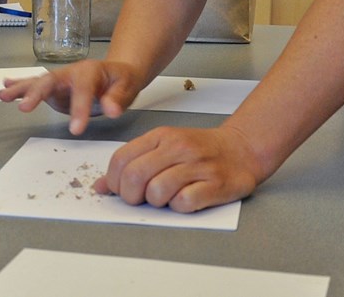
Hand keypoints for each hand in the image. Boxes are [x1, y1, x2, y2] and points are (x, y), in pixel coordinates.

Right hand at [0, 59, 144, 134]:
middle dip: (36, 94)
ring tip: (2, 96)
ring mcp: (59, 80)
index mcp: (89, 71)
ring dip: (20, 89)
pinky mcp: (54, 90)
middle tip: (24, 108)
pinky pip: (34, 86)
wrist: (117, 73)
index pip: (82, 89)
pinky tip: (4, 89)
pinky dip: (19, 87)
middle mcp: (69, 73)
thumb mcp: (128, 86)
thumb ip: (119, 98)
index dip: (78, 108)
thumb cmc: (122, 80)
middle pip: (50, 80)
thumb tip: (112, 110)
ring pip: (37, 83)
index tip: (76, 130)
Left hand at [94, 124, 262, 211]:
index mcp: (160, 136)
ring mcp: (197, 165)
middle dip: (130, 196)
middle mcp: (177, 147)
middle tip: (140, 199)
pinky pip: (183, 202)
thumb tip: (101, 187)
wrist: (242, 149)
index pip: (121, 159)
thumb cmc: (198, 151)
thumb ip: (132, 163)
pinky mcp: (215, 184)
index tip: (120, 190)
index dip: (114, 181)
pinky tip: (185, 200)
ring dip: (156, 202)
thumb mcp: (162, 147)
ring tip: (166, 198)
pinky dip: (179, 207)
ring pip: (156, 191)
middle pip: (135, 176)